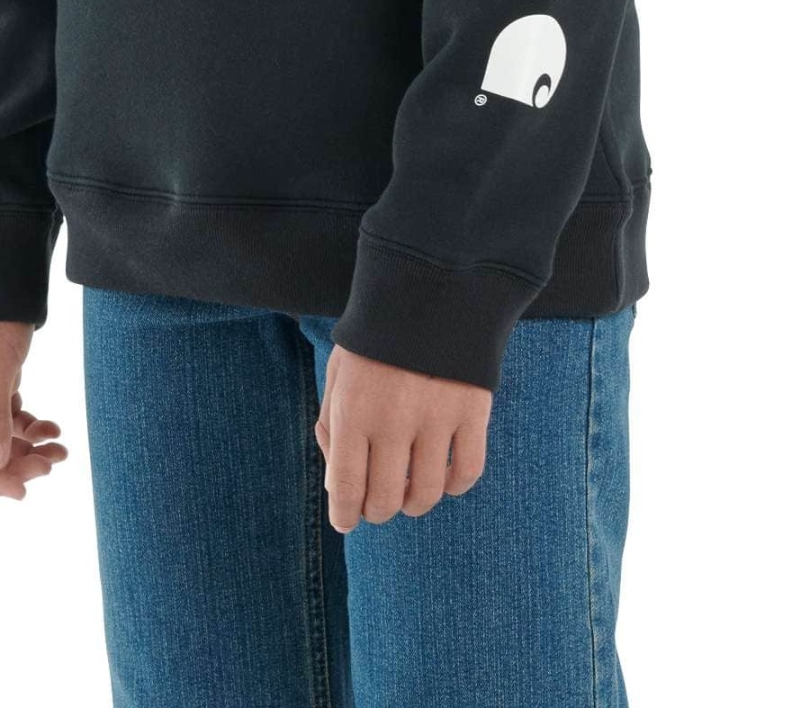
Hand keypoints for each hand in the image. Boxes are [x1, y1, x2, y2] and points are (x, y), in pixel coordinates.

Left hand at [314, 342, 489, 531]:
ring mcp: (436, 417)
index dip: (345, 515)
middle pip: (385, 500)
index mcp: (354, 410)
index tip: (347, 520)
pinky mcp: (472, 411)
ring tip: (410, 488)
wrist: (430, 286)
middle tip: (378, 500)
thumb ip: (331, 427)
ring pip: (427, 495)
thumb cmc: (376, 336)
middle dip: (377, 509)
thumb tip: (337, 486)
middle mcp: (393, 420)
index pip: (346, 488)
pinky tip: (444, 475)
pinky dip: (455, 485)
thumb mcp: (339, 372)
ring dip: (415, 502)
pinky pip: (467, 473)